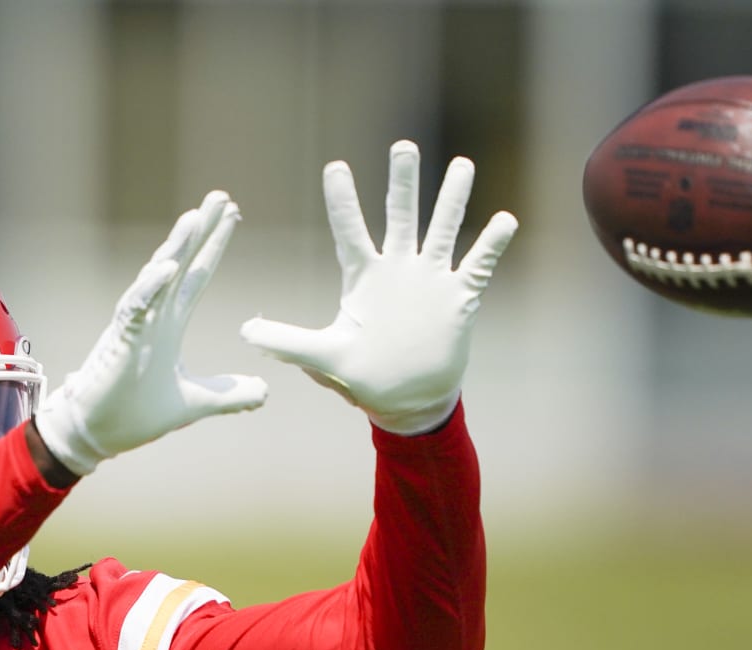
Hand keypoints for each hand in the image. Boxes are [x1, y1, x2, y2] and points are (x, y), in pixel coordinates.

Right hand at [33, 191, 268, 475]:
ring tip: (194, 218)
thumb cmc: (133, 413)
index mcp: (169, 324)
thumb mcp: (193, 403)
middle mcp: (153, 316)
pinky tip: (167, 267)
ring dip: (175, 248)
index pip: (196, 275)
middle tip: (221, 196)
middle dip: (200, 230)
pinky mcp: (120, 341)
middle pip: (180, 263)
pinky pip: (135, 308)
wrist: (97, 435)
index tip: (232, 215)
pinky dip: (150, 288)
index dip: (214, 246)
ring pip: (156, 277)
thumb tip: (264, 392)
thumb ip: (228, 395)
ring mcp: (135, 326)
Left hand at [240, 141, 517, 434]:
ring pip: (443, 229)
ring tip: (461, 164)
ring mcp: (430, 280)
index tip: (335, 165)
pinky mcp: (458, 297)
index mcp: (364, 277)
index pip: (350, 230)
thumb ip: (289, 343)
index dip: (343, 200)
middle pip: (400, 215)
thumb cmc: (365, 378)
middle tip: (403, 145)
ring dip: (452, 198)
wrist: (409, 402)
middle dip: (403, 181)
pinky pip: (479, 264)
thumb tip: (246, 333)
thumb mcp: (324, 358)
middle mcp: (398, 269)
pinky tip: (506, 219)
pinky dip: (492, 244)